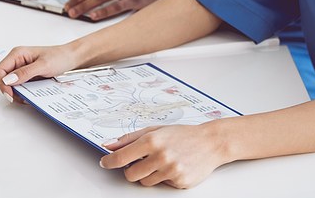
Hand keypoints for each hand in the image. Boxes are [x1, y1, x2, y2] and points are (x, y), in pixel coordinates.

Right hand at [0, 44, 80, 102]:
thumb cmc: (59, 57)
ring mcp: (22, 69)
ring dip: (17, 93)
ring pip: (11, 85)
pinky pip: (20, 86)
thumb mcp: (43, 65)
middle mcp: (17, 61)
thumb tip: (8, 80)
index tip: (11, 94)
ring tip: (28, 97)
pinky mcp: (28, 76)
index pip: (0, 70)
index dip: (2, 84)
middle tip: (21, 98)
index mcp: (17, 54)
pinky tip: (32, 94)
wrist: (72, 58)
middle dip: (10, 90)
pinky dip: (24, 92)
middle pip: (3, 79)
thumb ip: (25, 73)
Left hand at [100, 124, 227, 187]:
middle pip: (131, 175)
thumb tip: (109, 145)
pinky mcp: (180, 182)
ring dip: (149, 174)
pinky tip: (174, 166)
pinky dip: (164, 178)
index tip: (105, 162)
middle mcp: (160, 156)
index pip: (121, 157)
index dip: (109, 162)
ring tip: (162, 162)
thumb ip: (130, 138)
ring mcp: (171, 170)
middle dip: (132, 170)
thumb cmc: (182, 134)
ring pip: (145, 182)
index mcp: (152, 141)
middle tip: (141, 162)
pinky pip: (162, 185)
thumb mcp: (155, 129)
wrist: (210, 142)